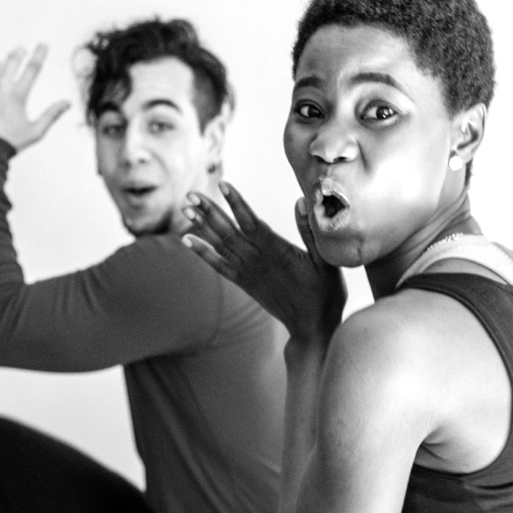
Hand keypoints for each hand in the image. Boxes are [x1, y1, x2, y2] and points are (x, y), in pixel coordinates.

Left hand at [0, 46, 70, 150]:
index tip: (42, 45)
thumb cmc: (8, 143)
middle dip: (18, 52)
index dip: (39, 54)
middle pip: (11, 60)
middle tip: (22, 51)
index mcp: (17, 96)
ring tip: (3, 68)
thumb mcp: (35, 132)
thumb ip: (51, 115)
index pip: (32, 68)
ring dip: (0, 65)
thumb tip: (66, 104)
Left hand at [182, 183, 347, 344]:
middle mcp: (258, 262)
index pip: (252, 224)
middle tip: (191, 193)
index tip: (223, 184)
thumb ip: (310, 231)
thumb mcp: (326, 261)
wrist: (312, 327)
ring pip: (221, 245)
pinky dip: (203, 253)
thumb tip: (301, 201)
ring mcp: (249, 273)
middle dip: (210, 211)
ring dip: (203, 226)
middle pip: (229, 232)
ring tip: (186, 207)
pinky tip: (187, 240)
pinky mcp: (245, 283)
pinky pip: (219, 266)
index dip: (237, 204)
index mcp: (278, 253)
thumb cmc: (324, 293)